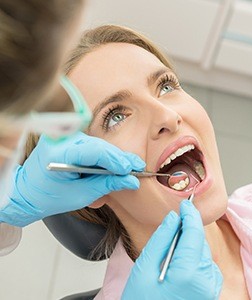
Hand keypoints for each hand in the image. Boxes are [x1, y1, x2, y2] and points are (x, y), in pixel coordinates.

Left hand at [0, 132, 144, 226]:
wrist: (28, 192)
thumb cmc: (50, 197)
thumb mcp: (81, 194)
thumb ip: (107, 185)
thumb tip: (131, 181)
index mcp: (59, 154)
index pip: (95, 151)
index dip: (116, 160)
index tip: (132, 170)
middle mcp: (62, 140)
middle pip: (100, 146)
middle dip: (120, 159)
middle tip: (137, 168)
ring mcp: (65, 137)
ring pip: (98, 145)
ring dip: (114, 158)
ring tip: (129, 169)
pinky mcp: (69, 139)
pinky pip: (93, 146)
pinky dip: (105, 156)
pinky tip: (116, 165)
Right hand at [122, 200, 222, 299]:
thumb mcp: (144, 269)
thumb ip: (161, 239)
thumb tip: (173, 218)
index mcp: (189, 273)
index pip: (194, 232)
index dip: (190, 214)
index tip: (185, 204)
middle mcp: (206, 282)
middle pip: (200, 242)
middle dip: (188, 230)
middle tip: (171, 228)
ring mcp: (210, 290)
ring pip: (204, 253)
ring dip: (190, 245)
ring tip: (170, 253)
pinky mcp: (209, 294)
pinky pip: (206, 267)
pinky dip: (195, 258)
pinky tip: (178, 265)